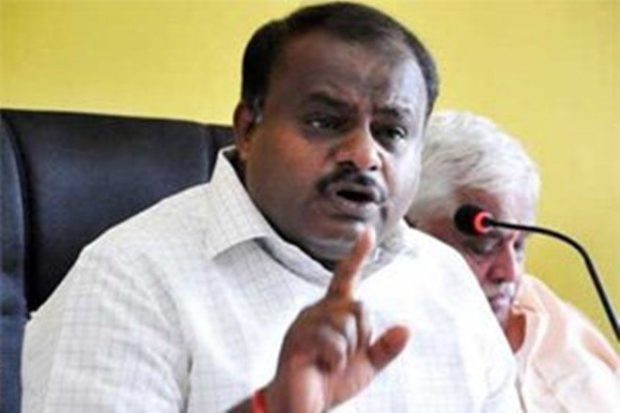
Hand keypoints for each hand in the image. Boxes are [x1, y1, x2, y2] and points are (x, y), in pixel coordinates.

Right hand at [265, 229, 409, 411]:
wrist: (301, 408)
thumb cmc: (328, 382)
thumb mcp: (366, 367)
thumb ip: (385, 348)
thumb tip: (406, 328)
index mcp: (331, 312)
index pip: (346, 278)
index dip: (357, 255)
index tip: (367, 233)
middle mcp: (317, 311)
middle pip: (358, 306)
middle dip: (361, 336)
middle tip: (344, 357)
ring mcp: (305, 324)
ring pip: (346, 324)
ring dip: (347, 351)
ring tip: (330, 363)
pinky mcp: (297, 341)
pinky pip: (333, 343)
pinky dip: (336, 361)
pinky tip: (323, 367)